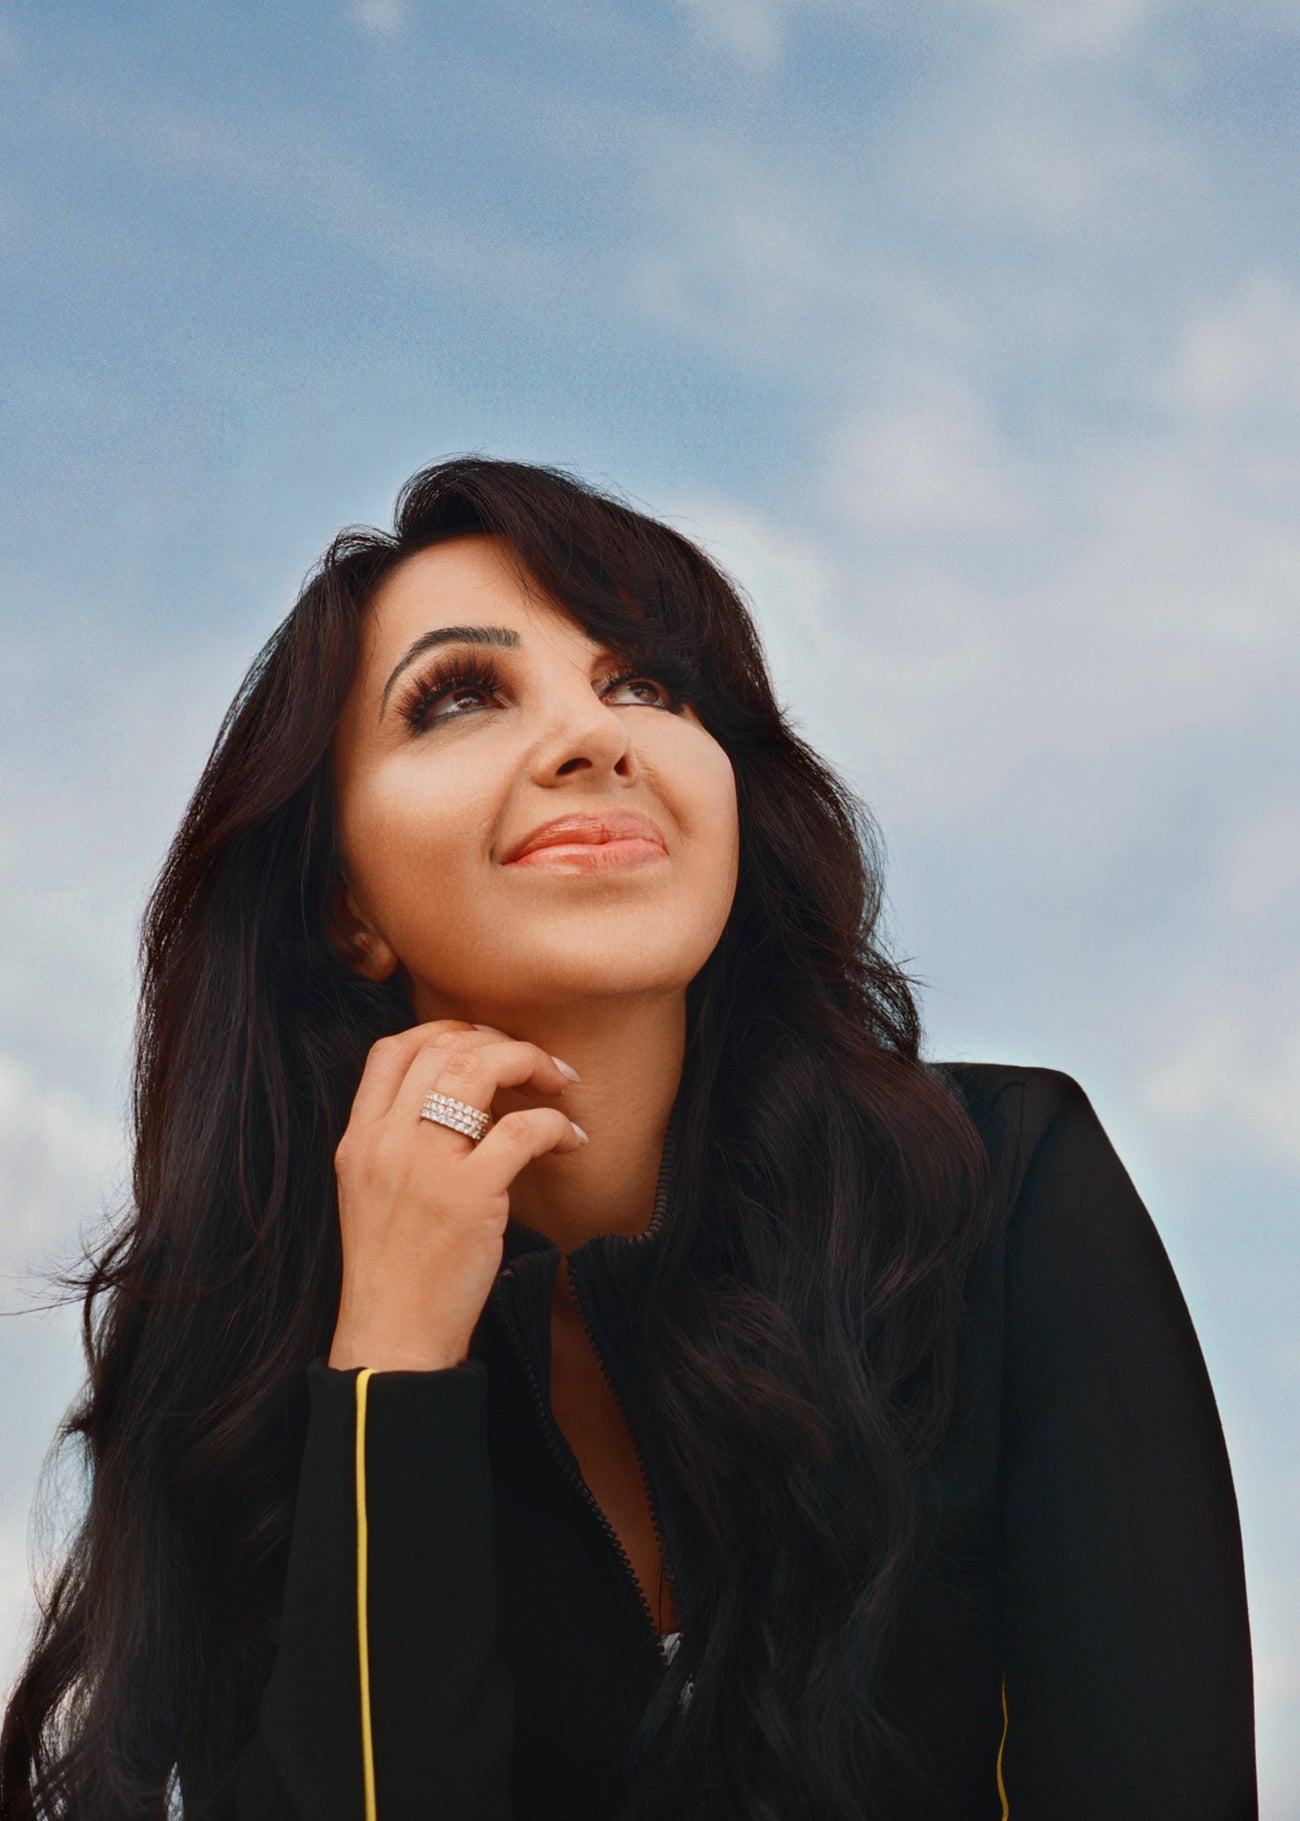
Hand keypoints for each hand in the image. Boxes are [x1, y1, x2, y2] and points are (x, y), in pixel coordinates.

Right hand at [327, 1019, 586, 1372]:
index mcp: (358, 1139)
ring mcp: (425, 1166)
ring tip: (560, 1084)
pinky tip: (571, 1141)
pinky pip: (523, 1129)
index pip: (392, 1049)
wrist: (391, 1340)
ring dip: (531, 1063)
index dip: (445, 1029)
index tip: (484, 1042)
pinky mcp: (469, 1197)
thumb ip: (400, 1142)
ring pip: (480, 1069)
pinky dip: (557, 1125)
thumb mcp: (372, 1193)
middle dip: (501, 1042)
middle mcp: (385, 1142)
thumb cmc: (393, 1271)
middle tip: (535, 1064)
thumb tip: (459, 1100)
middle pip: (444, 1047)